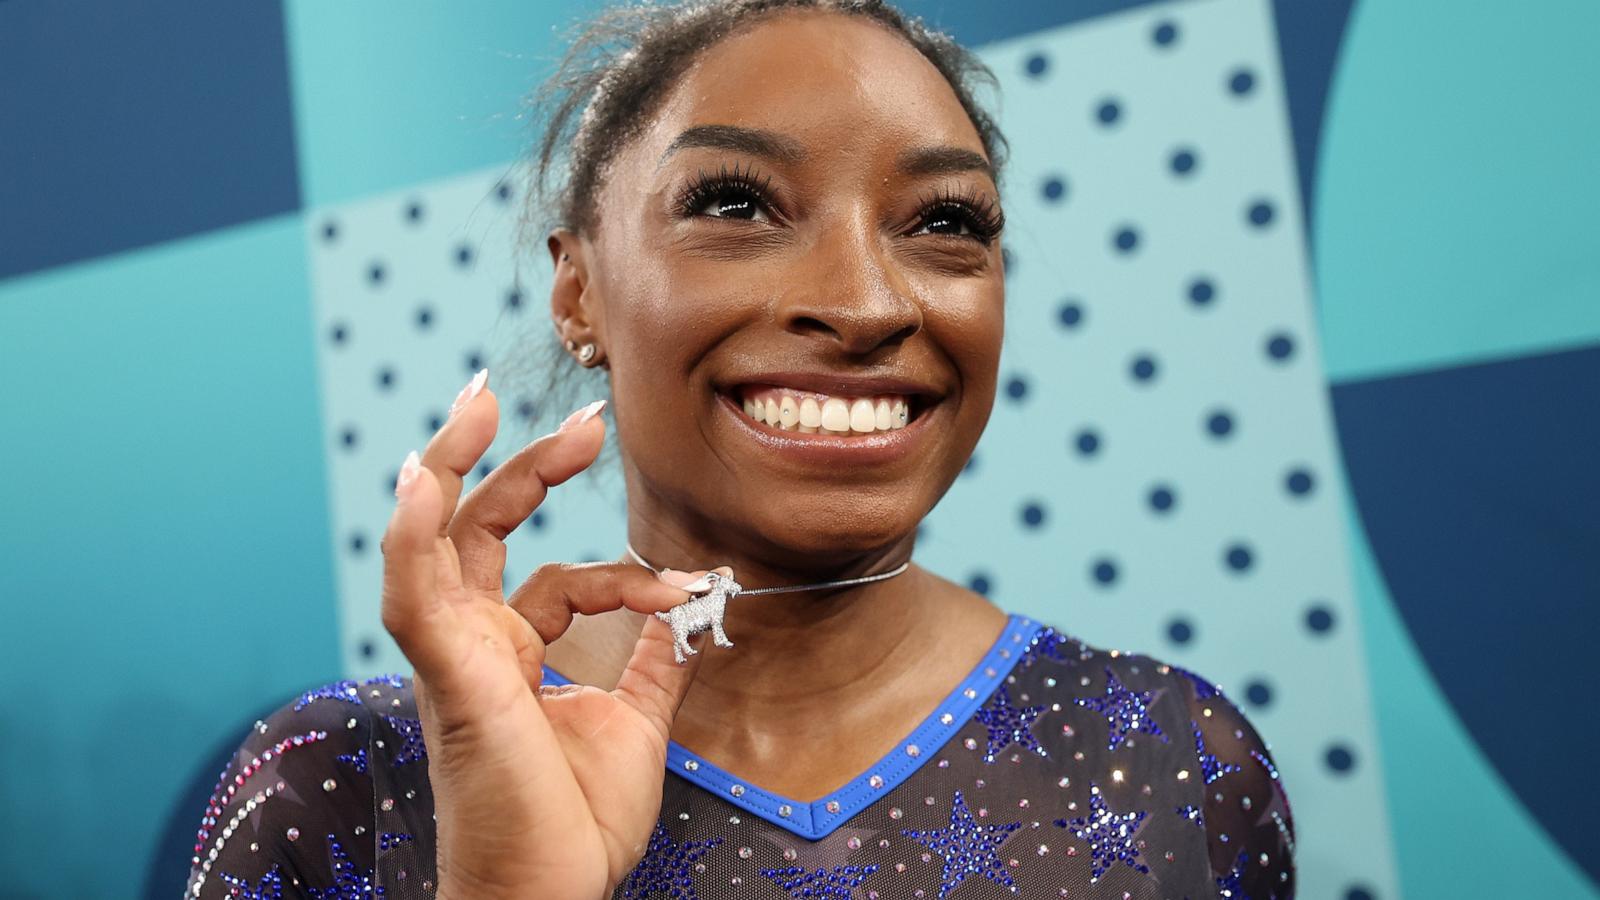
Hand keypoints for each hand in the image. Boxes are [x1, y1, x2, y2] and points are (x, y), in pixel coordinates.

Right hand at [380, 372, 717, 899]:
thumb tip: (691, 610)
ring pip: (432, 539)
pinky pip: (410, 593)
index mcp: (514, 654)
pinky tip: (421, 481)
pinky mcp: (446, 675)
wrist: (548, 894)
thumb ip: (655, 664)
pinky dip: (412, 534)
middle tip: (588, 421)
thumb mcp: (634, 725)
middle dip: (526, 464)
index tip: (685, 583)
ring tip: (480, 400)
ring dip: (451, 465)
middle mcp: (476, 644)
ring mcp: (454, 655)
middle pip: (481, 529)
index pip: (562, 577)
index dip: (627, 572)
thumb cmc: (574, 825)